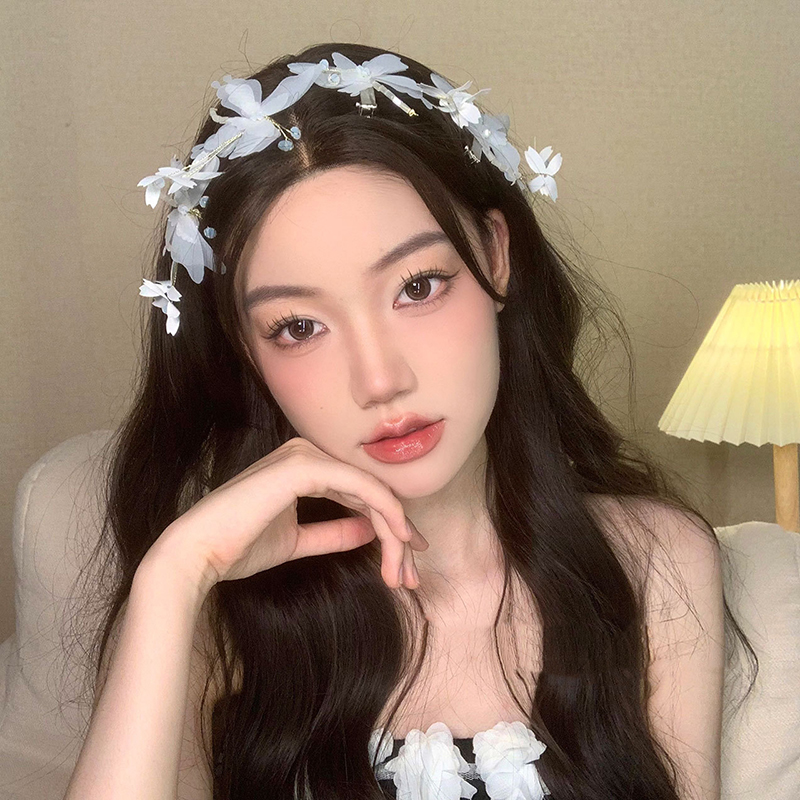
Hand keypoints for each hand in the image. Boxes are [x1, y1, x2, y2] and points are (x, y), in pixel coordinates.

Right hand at [154, 437, 428, 592]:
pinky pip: (361, 487)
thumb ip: (334, 531)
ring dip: (396, 533)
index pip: (359, 493)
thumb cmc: (239, 546)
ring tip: (407, 572)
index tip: (408, 561)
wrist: (199, 553)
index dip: (389, 526)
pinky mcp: (304, 466)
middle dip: (398, 536)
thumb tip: (368, 529)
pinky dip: (385, 512)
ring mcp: (306, 455)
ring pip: (372, 491)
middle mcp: (308, 452)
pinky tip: (399, 539)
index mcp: (304, 465)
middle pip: (370, 492)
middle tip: (413, 577)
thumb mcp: (298, 540)